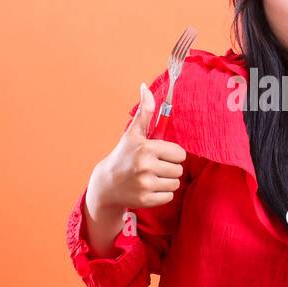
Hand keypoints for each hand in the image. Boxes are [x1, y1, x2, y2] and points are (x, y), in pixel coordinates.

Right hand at [87, 81, 187, 215]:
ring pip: (175, 183)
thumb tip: (145, 86)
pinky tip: (148, 188)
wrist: (107, 184)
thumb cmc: (124, 155)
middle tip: (152, 167)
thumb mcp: (134, 133)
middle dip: (169, 168)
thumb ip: (145, 111)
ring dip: (166, 181)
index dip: (171, 154)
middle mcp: (146, 167)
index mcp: (146, 148)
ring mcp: (145, 185)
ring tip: (150, 177)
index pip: (180, 153)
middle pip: (179, 169)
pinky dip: (161, 194)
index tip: (158, 154)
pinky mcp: (146, 200)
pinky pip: (169, 197)